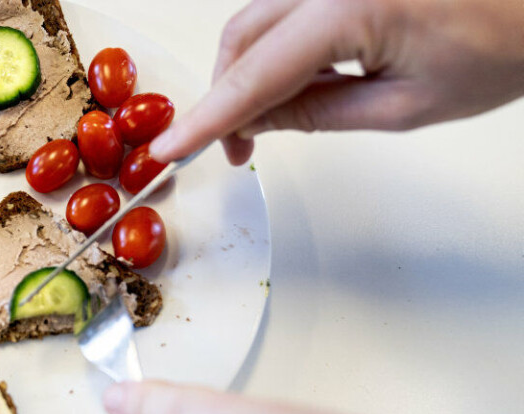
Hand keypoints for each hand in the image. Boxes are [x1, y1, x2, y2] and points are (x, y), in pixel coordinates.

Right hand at [149, 0, 523, 165]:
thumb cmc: (504, 42)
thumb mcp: (403, 106)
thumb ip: (317, 114)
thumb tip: (256, 123)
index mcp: (349, 6)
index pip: (253, 74)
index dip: (207, 118)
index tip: (171, 149)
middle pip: (242, 37)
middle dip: (227, 97)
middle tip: (237, 150)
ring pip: (258, 20)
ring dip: (250, 72)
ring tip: (273, 122)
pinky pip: (286, 8)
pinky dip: (277, 48)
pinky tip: (299, 80)